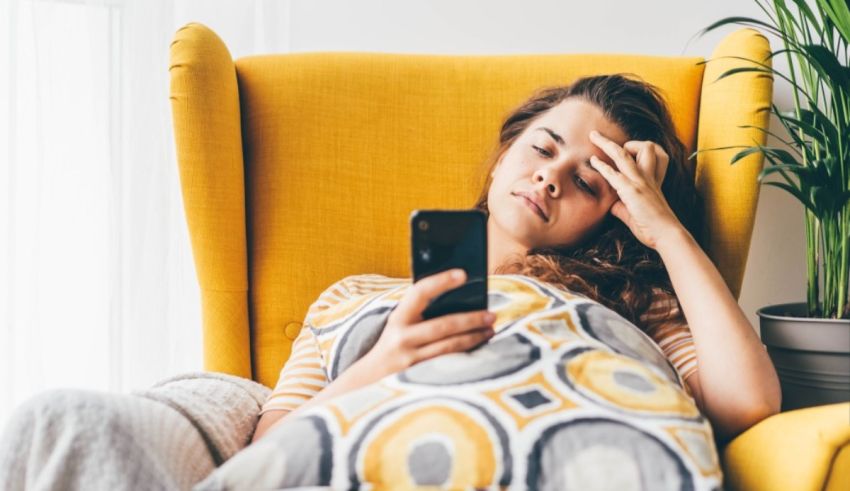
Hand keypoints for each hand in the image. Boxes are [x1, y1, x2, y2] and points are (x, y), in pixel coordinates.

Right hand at [362, 268, 495, 377]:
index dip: (441, 281)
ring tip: (490, 330)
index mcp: (398, 318)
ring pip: (449, 346)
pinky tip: (480, 348)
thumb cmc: (393, 346)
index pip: (419, 292)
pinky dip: (467, 354)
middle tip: (491, 314)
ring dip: (474, 337)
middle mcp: (401, 337)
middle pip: (443, 324)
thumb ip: (420, 313)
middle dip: (471, 318)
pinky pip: (448, 363)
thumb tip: (460, 300)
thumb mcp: (400, 326)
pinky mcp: (418, 378)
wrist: (369, 380)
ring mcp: (410, 359)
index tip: (463, 274)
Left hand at [588, 130, 683, 249]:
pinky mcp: (633, 192)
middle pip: (637, 148)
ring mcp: (640, 183)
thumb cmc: (653, 228)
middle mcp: (647, 177)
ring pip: (623, 155)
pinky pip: (615, 174)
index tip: (616, 149)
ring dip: (606, 144)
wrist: (667, 235)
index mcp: (651, 181)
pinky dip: (603, 167)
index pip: (647, 156)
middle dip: (613, 141)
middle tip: (596, 134)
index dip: (632, 149)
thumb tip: (611, 205)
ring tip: (593, 136)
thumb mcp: (635, 214)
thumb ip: (622, 207)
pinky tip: (593, 161)